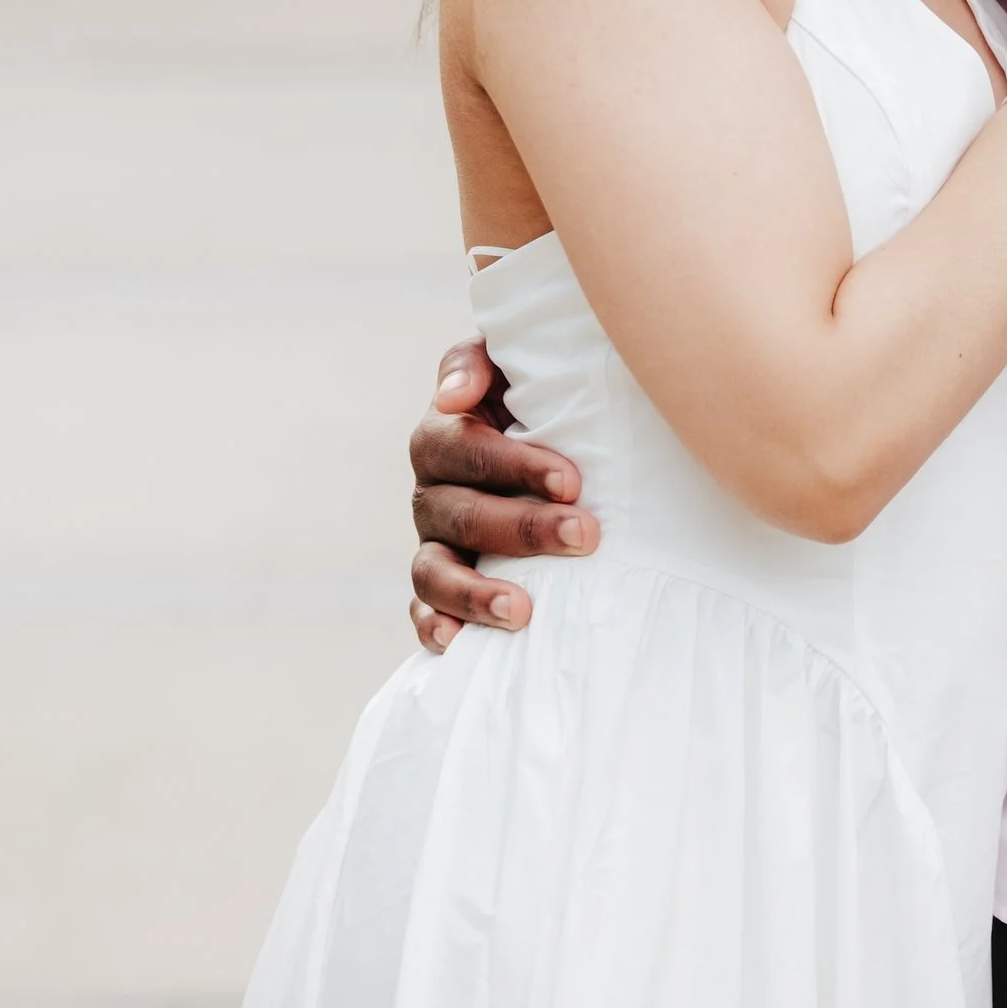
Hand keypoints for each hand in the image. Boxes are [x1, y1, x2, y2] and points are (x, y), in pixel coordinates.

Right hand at [407, 336, 596, 649]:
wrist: (539, 434)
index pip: (466, 449)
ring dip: (476, 592)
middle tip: (584, 536)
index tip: (572, 480)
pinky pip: (422, 612)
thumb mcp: (508, 367)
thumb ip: (478, 363)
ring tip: (522, 610)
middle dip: (524, 529)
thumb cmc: (529, 397)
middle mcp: (431, 493)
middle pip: (462, 514)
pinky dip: (434, 628)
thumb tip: (453, 395)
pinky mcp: (437, 587)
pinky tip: (457, 644)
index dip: (516, 466)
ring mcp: (432, 544)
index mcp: (441, 437)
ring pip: (434, 572)